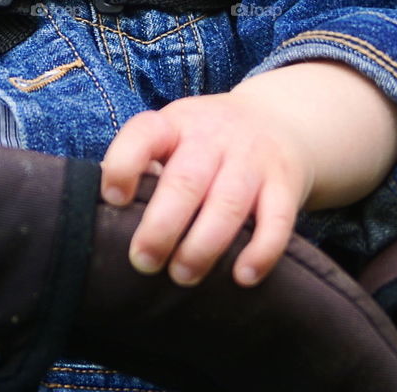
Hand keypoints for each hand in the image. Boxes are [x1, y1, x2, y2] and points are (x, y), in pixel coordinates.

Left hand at [100, 90, 312, 288]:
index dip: (124, 165)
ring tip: (182, 276)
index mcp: (176, 123)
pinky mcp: (285, 184)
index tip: (113, 199)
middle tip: (143, 261)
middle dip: (161, 227)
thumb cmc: (208, 140)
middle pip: (185, 181)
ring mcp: (252, 159)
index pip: (144, 134)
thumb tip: (111, 210)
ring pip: (227, 205)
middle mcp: (213, 137)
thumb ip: (147, 163)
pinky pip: (277, 221)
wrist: (280, 119)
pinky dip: (260, 252)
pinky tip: (241, 277)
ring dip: (202, 247)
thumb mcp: (175, 133)